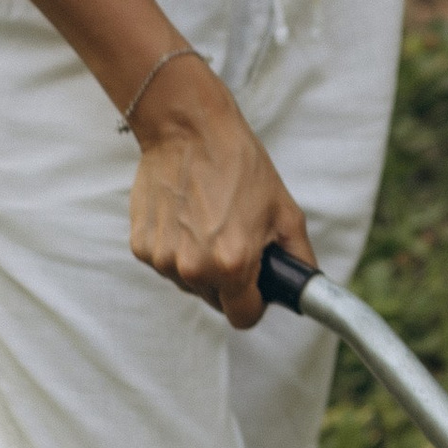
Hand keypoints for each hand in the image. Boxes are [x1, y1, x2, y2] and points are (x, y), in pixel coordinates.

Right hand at [128, 55, 315, 330]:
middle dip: (230, 281)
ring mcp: (162, 259)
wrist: (189, 130)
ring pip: (190, 284)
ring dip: (201, 264)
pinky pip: (166, 263)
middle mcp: (193, 269)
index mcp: (232, 265)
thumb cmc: (239, 166)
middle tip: (236, 239)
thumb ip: (299, 260)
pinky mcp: (141, 246)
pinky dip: (177, 249)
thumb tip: (306, 288)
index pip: (244, 317)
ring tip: (210, 222)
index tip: (258, 285)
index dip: (256, 302)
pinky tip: (186, 217)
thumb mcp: (286, 213)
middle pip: (216, 301)